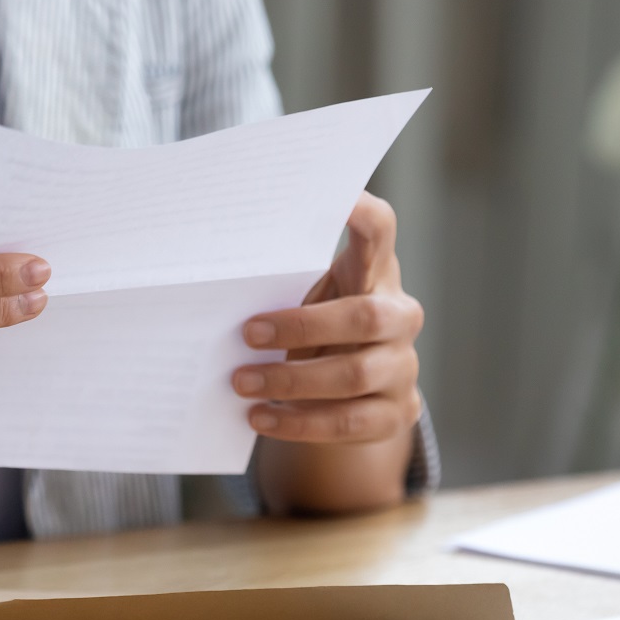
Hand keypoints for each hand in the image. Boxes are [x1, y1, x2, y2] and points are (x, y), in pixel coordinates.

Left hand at [234, 192, 423, 444]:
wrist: (355, 396)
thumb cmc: (318, 332)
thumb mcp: (307, 301)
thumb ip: (284, 287)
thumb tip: (215, 283)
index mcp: (375, 273)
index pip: (380, 231)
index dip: (360, 212)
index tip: (334, 196)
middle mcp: (400, 316)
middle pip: (362, 318)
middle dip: (300, 327)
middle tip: (246, 334)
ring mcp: (404, 366)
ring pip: (353, 375)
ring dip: (290, 382)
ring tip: (241, 383)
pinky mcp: (399, 412)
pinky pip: (349, 422)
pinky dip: (299, 423)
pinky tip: (262, 419)